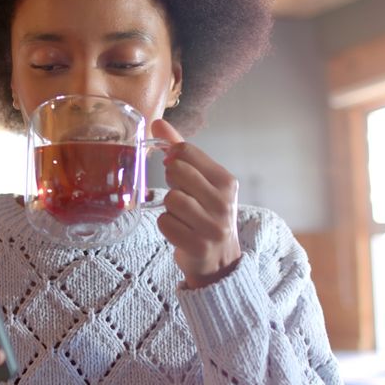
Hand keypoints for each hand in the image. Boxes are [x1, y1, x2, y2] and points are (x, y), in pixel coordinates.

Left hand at [151, 119, 241, 288]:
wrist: (220, 261)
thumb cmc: (207, 214)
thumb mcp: (203, 181)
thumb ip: (181, 151)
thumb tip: (157, 123)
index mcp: (226, 181)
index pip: (186, 151)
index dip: (174, 160)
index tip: (179, 174)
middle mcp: (224, 202)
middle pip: (177, 172)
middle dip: (172, 183)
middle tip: (182, 196)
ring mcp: (212, 226)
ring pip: (170, 199)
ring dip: (168, 208)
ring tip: (182, 216)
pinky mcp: (198, 245)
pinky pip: (164, 223)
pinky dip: (166, 226)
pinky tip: (179, 231)